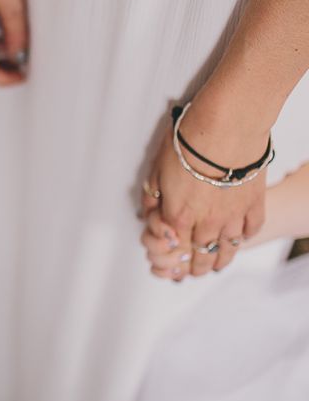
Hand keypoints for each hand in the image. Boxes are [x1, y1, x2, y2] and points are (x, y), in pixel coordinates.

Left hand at [143, 101, 268, 276]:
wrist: (223, 129)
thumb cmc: (186, 146)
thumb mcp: (156, 170)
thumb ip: (152, 196)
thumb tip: (145, 212)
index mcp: (178, 216)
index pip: (175, 248)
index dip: (174, 259)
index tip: (174, 265)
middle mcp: (206, 223)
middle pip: (202, 254)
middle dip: (197, 267)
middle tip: (196, 272)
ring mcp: (232, 216)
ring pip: (228, 249)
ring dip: (221, 260)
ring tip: (217, 266)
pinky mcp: (254, 205)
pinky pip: (251, 230)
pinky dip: (244, 237)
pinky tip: (240, 239)